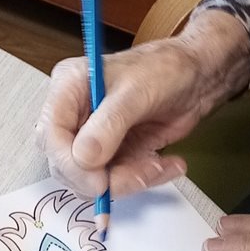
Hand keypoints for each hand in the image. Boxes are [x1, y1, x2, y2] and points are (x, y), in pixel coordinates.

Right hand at [37, 8, 249, 200]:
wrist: (199, 77)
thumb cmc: (166, 69)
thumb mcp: (136, 92)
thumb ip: (109, 124)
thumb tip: (83, 158)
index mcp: (68, 88)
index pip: (50, 135)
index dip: (70, 163)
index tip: (99, 181)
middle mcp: (74, 114)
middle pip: (66, 164)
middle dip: (102, 178)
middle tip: (142, 173)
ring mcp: (93, 136)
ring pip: (91, 179)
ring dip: (128, 181)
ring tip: (160, 165)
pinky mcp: (113, 153)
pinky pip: (116, 181)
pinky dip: (141, 180)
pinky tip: (165, 165)